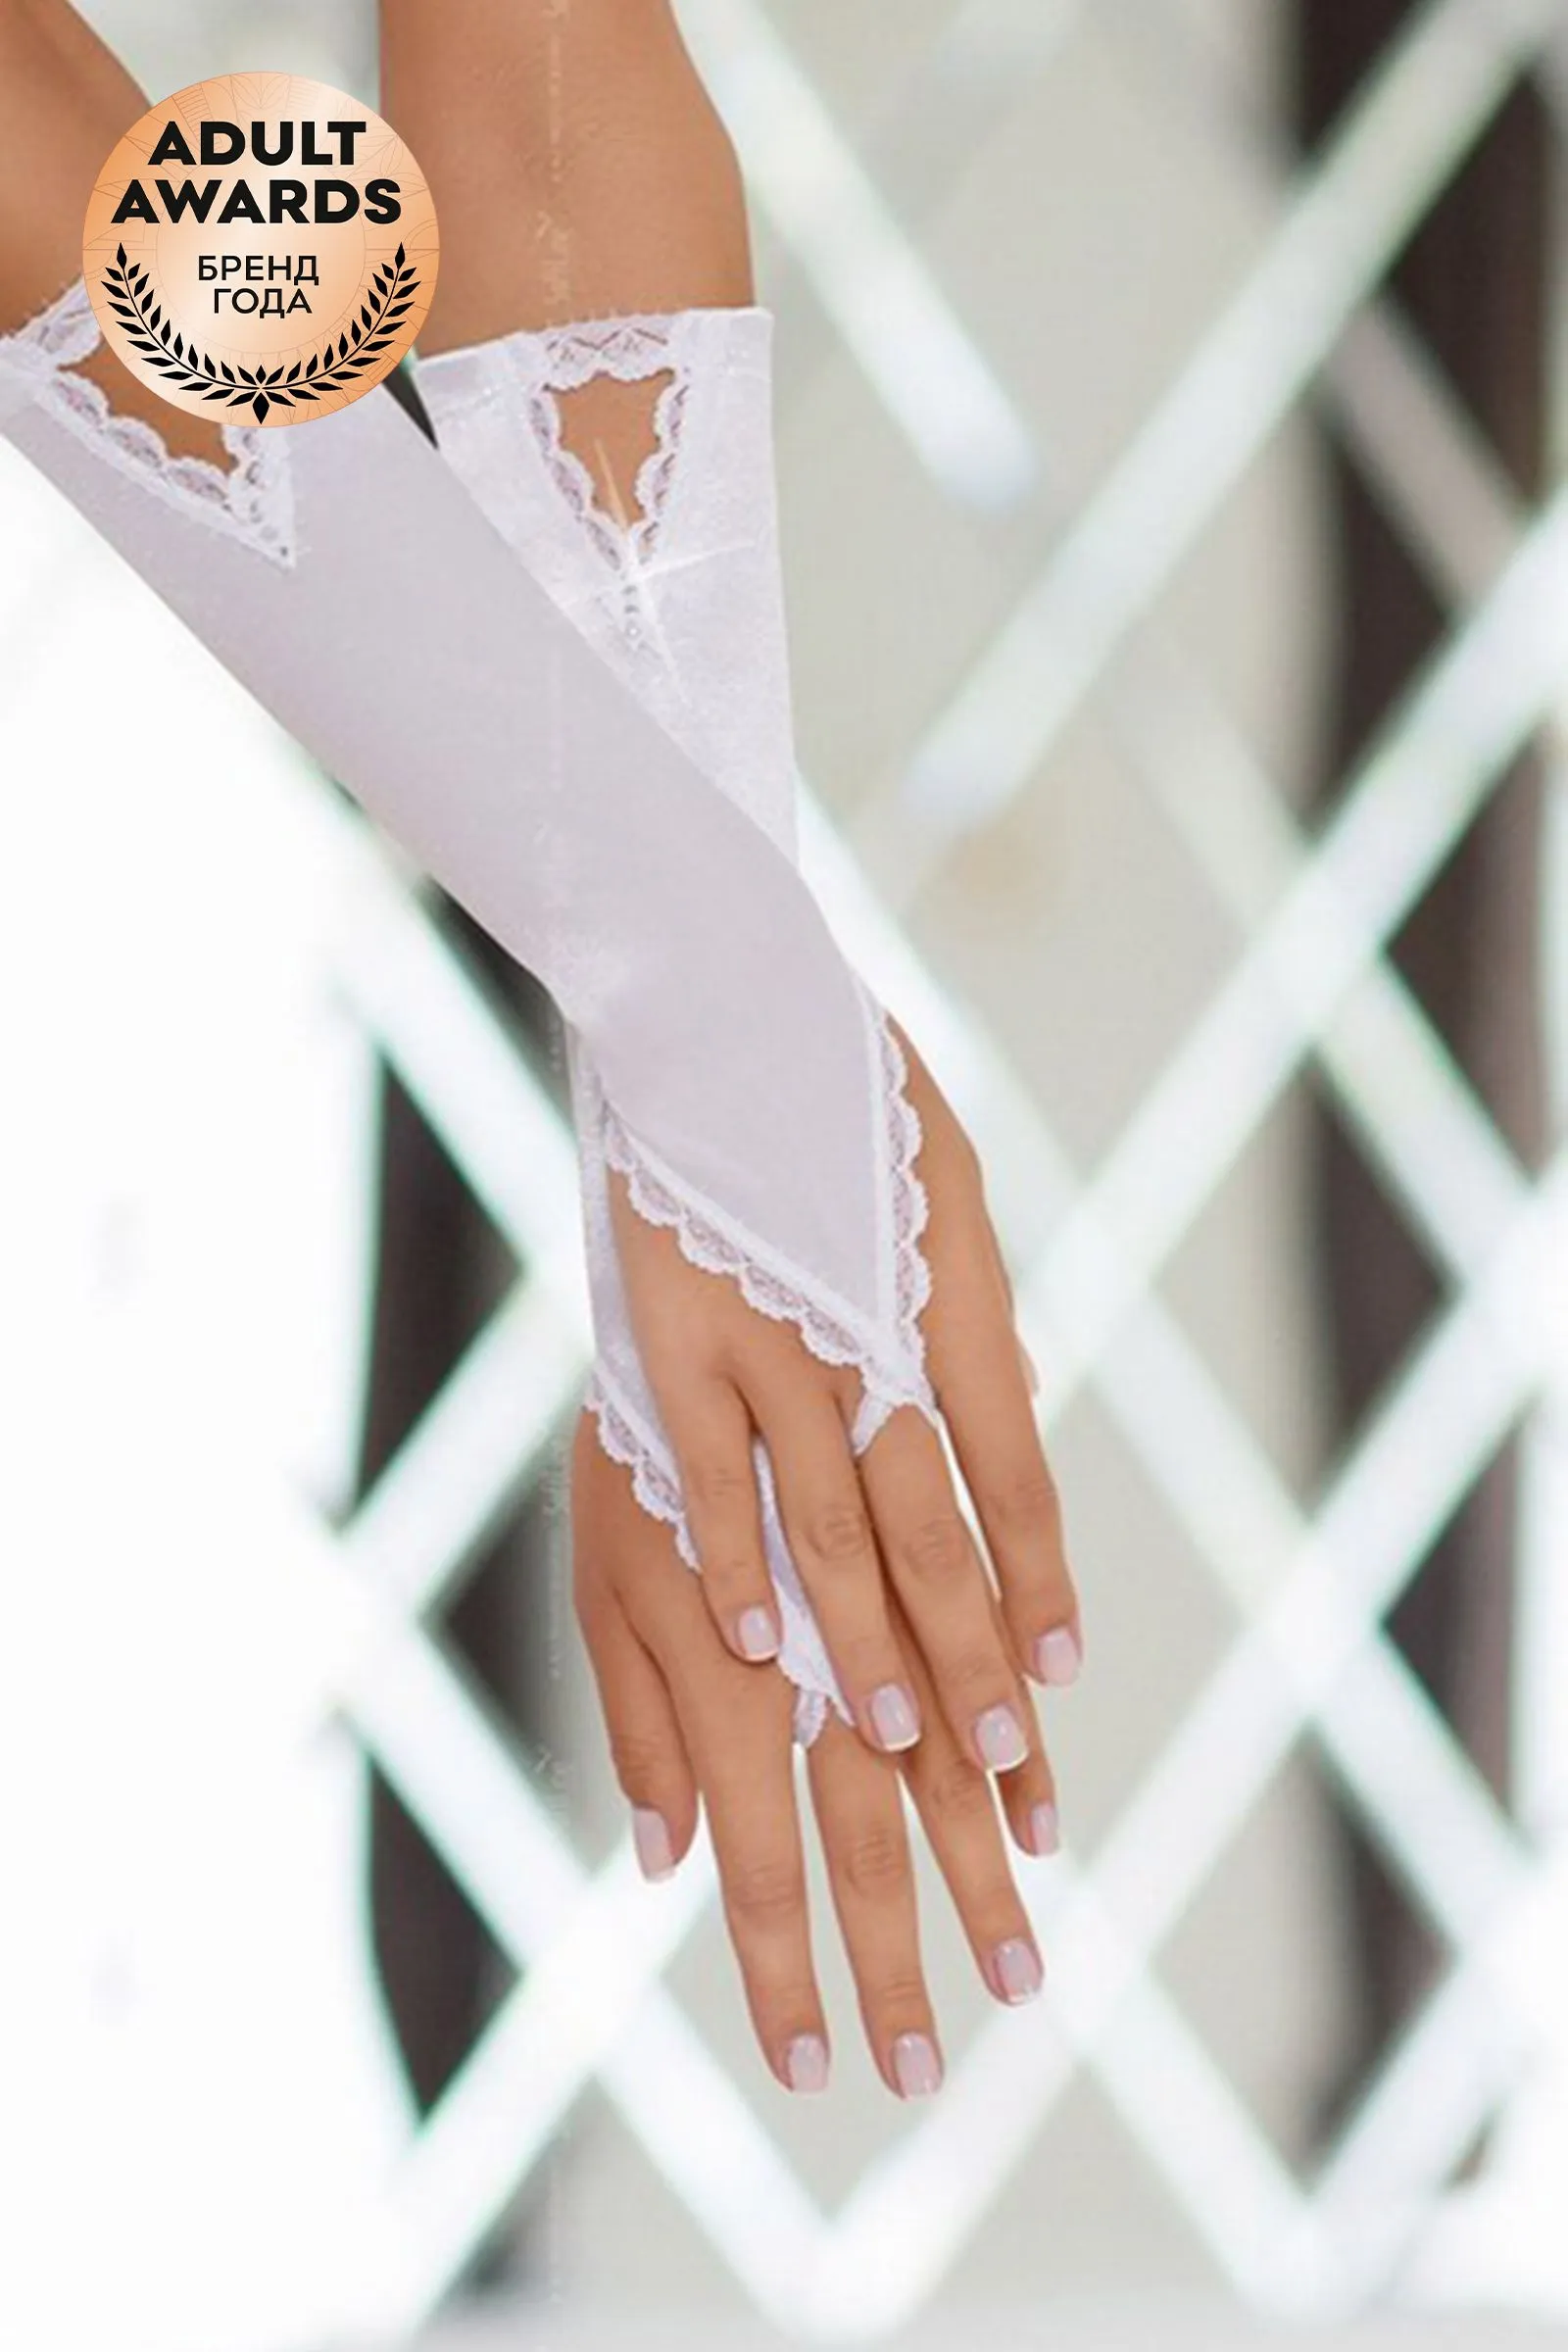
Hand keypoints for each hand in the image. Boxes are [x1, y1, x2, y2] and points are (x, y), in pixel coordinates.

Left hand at [571, 1404, 1057, 2095]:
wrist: (710, 1256)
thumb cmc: (634, 1438)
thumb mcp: (606, 1577)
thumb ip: (644, 1716)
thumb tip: (666, 1861)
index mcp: (716, 1662)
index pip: (758, 1854)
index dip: (782, 1967)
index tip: (809, 2070)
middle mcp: (808, 1638)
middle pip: (864, 1829)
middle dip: (893, 1957)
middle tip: (931, 2070)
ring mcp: (877, 1580)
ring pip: (946, 1749)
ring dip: (979, 1863)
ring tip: (1019, 1962)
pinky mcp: (927, 1521)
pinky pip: (985, 1640)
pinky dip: (1014, 1726)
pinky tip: (1040, 1788)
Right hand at [607, 1014, 1083, 1777]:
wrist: (727, 998)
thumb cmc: (848, 1093)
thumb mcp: (946, 1187)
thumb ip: (969, 1309)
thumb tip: (1019, 1386)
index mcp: (950, 1300)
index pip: (1013, 1469)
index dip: (1038, 1577)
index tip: (1063, 1676)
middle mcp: (875, 1338)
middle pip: (935, 1527)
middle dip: (972, 1657)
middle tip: (1005, 1769)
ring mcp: (774, 1343)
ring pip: (831, 1521)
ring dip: (866, 1643)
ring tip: (898, 1739)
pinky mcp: (677, 1340)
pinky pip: (709, 1473)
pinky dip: (734, 1560)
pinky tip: (753, 1645)